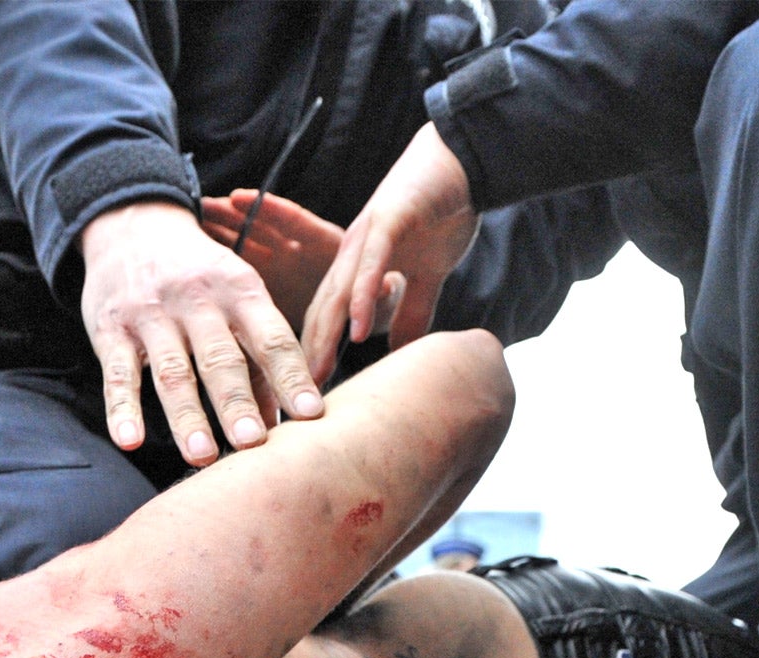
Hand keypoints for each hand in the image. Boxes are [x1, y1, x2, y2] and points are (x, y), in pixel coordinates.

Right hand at [79, 200, 323, 466]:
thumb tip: (280, 423)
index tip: (310, 415)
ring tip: (201, 457)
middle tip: (253, 445)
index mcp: (240, 291)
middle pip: (220, 358)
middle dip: (237, 403)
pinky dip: (122, 409)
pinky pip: (118, 374)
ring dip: (186, 416)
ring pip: (171, 371)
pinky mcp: (110, 330)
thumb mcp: (236, 298)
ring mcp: (151, 315)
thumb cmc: (199, 276)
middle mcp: (198, 301)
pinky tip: (129, 440)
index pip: (271, 338)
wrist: (132, 225)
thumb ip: (258, 359)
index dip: (290, 376)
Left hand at [302, 121, 479, 385]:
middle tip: (295, 398)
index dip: (314, 356)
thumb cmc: (442, 213)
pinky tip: (357, 329)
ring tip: (313, 374)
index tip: (305, 396)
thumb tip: (406, 354)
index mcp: (355, 267)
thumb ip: (413, 312)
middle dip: (306, 355)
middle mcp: (351, 254)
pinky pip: (371, 265)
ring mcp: (366, 236)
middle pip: (321, 311)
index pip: (327, 318)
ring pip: (338, 292)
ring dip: (325, 335)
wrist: (463, 159)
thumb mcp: (427, 276)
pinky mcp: (389, 220)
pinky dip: (363, 297)